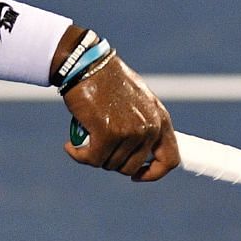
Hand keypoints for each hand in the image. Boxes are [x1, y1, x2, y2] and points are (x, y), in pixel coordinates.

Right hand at [62, 54, 179, 181]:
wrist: (87, 65)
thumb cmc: (108, 82)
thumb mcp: (137, 103)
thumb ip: (143, 125)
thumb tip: (140, 156)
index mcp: (160, 119)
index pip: (170, 160)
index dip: (153, 173)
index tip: (136, 176)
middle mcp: (149, 127)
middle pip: (132, 167)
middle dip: (112, 162)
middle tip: (98, 148)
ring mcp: (130, 132)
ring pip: (110, 164)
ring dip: (93, 156)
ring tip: (84, 140)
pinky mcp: (107, 133)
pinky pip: (92, 159)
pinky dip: (78, 155)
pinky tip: (71, 146)